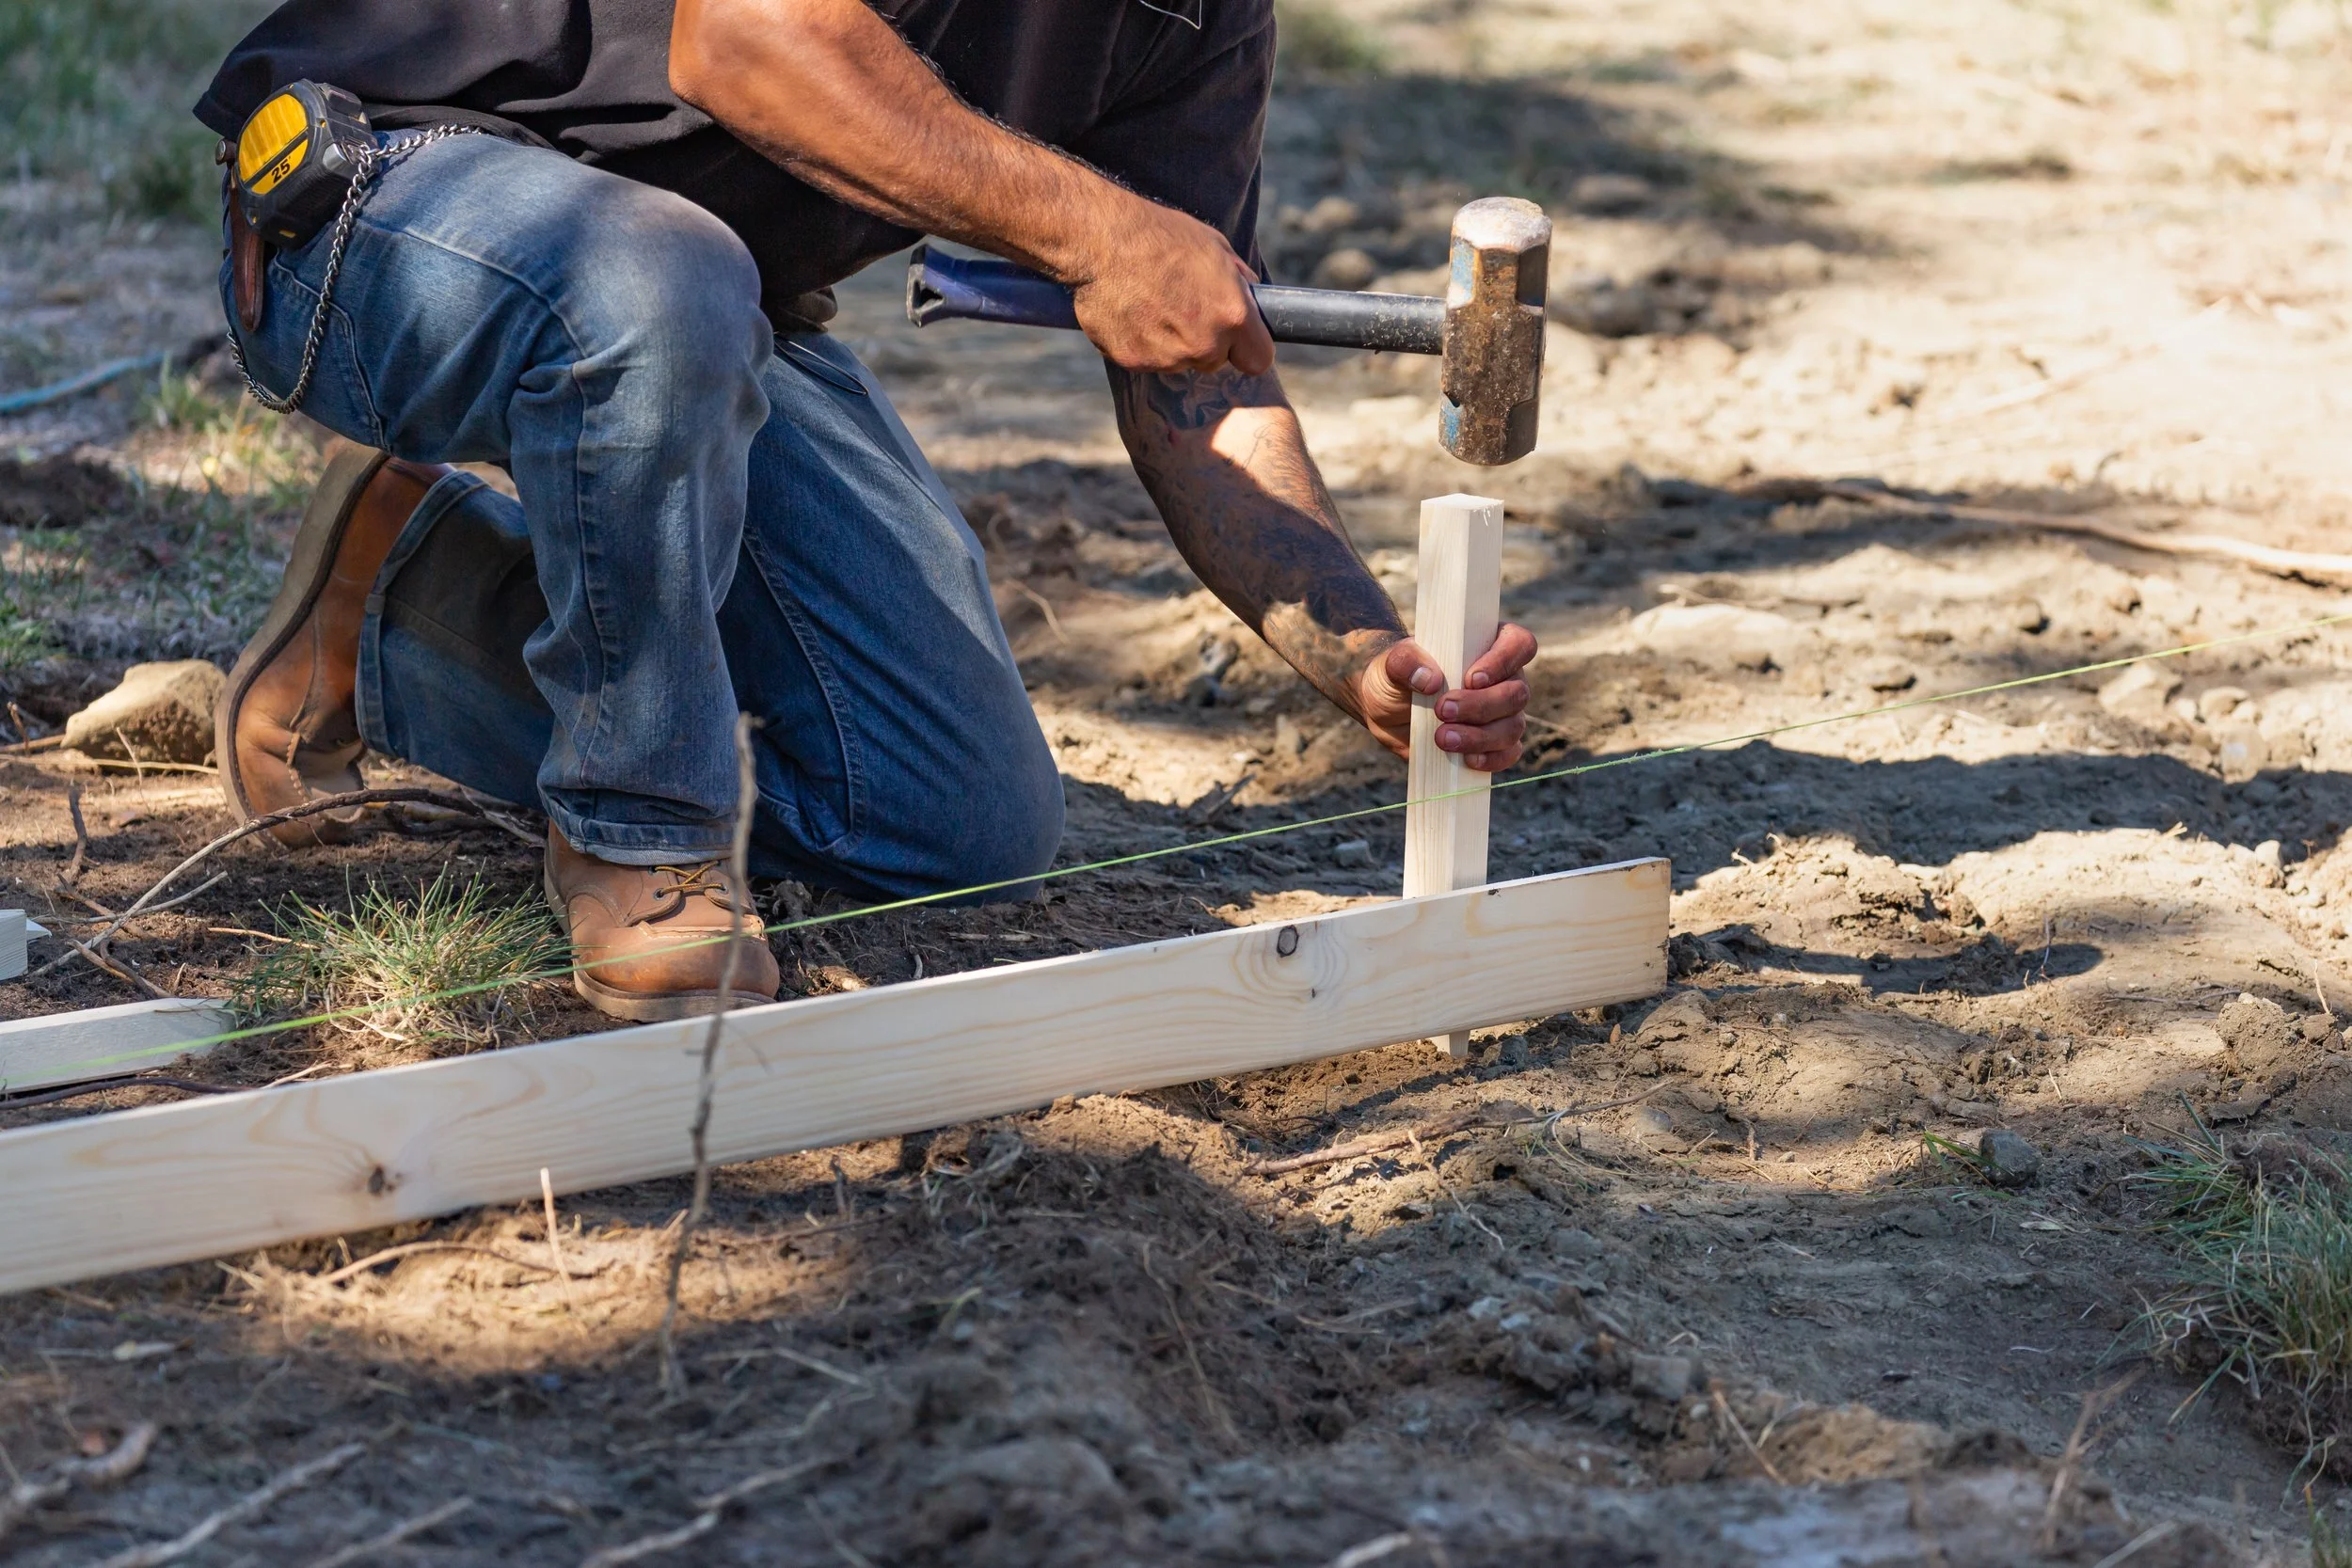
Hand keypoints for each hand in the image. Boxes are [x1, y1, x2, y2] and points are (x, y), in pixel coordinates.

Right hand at [1070, 200, 1274, 375]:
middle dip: (1205, 341)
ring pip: (1179, 361)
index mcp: (1232, 316)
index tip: (1236, 337)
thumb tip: (1251, 294)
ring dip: (1172, 342)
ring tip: (1152, 303)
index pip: (1258, 360)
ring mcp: (1167, 358)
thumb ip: (1238, 280)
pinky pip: (1147, 359)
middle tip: (1183, 307)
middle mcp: (1204, 345)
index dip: (1247, 347)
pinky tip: (1131, 311)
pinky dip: (1141, 342)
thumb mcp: (1214, 246)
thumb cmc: (1160, 236)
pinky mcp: (1134, 362)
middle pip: (1214, 361)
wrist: (1101, 241)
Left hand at [1353, 624, 1538, 771]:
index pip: (1519, 644)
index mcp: (1489, 644)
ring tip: (1443, 738)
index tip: (1471, 678)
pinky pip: (1508, 753)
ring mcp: (1502, 713)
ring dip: (1480, 736)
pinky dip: (1491, 758)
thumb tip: (1431, 680)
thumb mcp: (1392, 661)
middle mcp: (1504, 678)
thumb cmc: (1397, 675)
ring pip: (1513, 726)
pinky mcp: (1492, 743)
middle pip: (1516, 692)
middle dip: (1481, 706)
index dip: (1503, 661)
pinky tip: (1467, 760)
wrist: (1387, 709)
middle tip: (1443, 710)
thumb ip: (1406, 661)